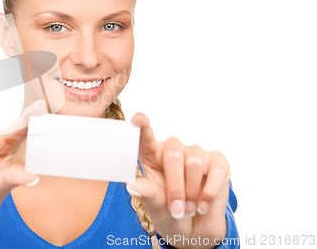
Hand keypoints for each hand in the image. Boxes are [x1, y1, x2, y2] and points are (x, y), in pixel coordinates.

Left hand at [127, 113, 230, 248]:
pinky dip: (209, 192)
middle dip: (175, 188)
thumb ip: (147, 194)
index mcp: (151, 156)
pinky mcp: (217, 161)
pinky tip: (204, 205)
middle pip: (173, 156)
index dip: (142, 127)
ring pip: (194, 163)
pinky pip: (215, 170)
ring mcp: (195, 154)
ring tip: (189, 210)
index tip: (138, 119)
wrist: (195, 230)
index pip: (145, 138)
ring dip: (192, 193)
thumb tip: (132, 186)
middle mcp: (172, 150)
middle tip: (177, 210)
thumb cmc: (170, 213)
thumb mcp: (155, 207)